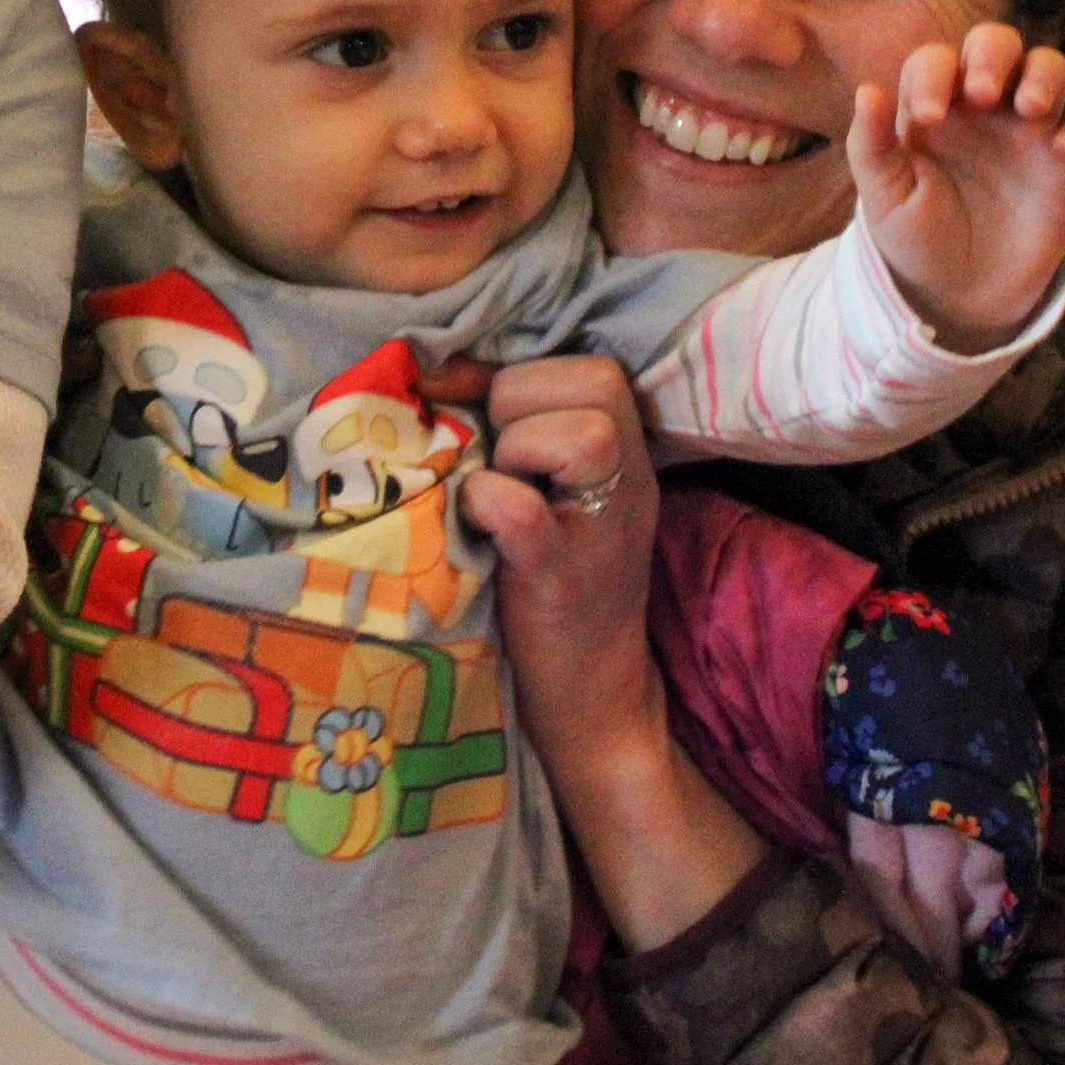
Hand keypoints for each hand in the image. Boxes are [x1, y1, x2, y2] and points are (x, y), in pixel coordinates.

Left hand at [457, 354, 663, 771]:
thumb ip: (513, 428)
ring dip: (516, 450)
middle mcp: (630, 484)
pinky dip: (488, 503)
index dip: (522, 375)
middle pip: (592, 384)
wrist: (589, 697)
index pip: (594, 367)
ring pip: (579, 434)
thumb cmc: (550, 583)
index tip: (479, 412)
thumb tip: (434, 368)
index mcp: (627, 456)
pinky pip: (522, 508)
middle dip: (521, 406)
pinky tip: (477, 525)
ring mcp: (603, 531)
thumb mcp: (550, 491)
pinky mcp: (562, 579)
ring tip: (498, 495)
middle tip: (501, 463)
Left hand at [848, 24, 1064, 352]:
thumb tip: (868, 91)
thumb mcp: (884, 196)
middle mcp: (985, 108)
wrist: (960, 294)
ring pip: (1050, 68)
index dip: (932, 76)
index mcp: (935, 107)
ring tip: (1029, 109)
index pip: (935, 61)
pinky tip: (1062, 149)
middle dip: (992, 54)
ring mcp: (1030, 130)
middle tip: (983, 95)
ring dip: (1045, 75)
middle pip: (997, 44)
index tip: (929, 118)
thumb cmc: (916, 237)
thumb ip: (871, 145)